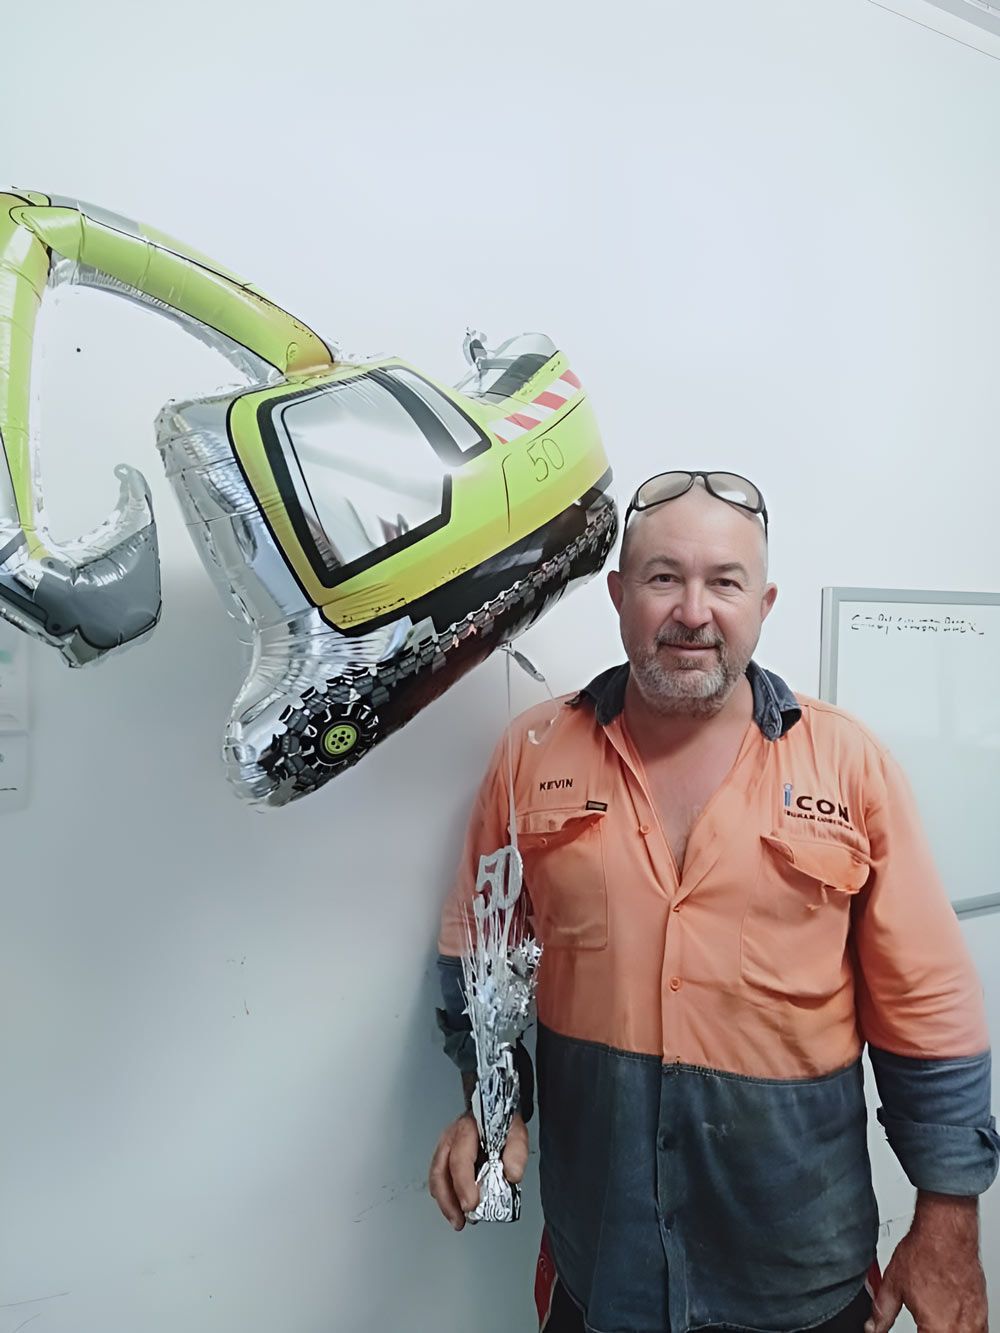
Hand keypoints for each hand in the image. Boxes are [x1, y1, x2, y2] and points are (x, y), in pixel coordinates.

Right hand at [428, 1111, 527, 1229]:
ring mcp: (445, 1148)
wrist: (493, 1108)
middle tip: (461, 1219)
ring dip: (445, 1203)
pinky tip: (454, 1211)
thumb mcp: (515, 1130)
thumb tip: (512, 1174)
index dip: (463, 1185)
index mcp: (466, 1130)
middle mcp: (450, 1138)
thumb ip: (517, 1150)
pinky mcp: (444, 1158)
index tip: (471, 1205)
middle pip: (440, 1172)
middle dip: (448, 1200)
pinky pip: (439, 1180)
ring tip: (458, 1221)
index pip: (459, 1159)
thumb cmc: (500, 1121)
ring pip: (436, 1178)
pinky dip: (445, 1198)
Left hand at [865, 1194, 986, 1332]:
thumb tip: (872, 1328)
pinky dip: (961, 1329)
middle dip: (928, 1332)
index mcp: (936, 1329)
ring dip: (945, 1331)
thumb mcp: (893, 1285)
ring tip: (933, 1319)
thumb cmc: (926, 1253)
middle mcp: (960, 1330)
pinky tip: (949, 1318)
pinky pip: (975, 1332)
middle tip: (922, 1321)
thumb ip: (882, 1313)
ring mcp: (975, 1323)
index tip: (915, 1329)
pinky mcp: (982, 1314)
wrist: (947, 1232)